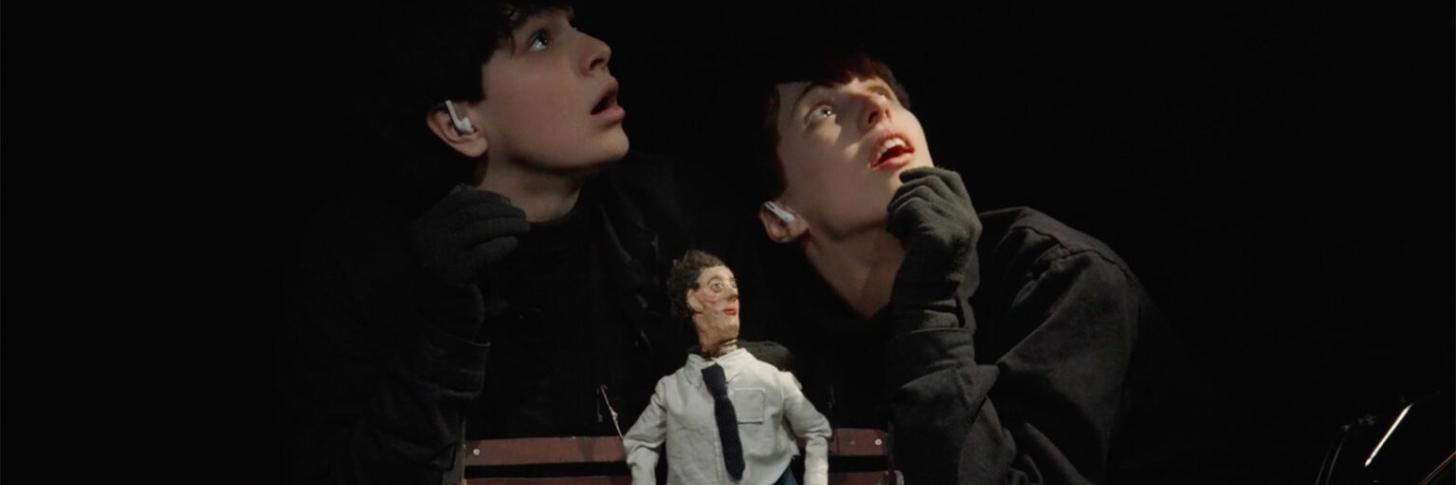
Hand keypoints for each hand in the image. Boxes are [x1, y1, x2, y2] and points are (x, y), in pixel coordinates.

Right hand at [410, 186, 528, 287]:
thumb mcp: (445, 242)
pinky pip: (484, 252)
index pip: (457, 201)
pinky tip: (513, 243)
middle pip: (471, 213)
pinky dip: (501, 245)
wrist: (441, 314)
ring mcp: (440, 254)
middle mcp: (426, 237)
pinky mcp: (454, 272)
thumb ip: (459, 219)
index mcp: (422, 224)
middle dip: (500, 210)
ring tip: (523, 226)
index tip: (506, 200)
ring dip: (506, 224)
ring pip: (479, 229)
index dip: (485, 197)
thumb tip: (494, 197)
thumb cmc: (449, 274)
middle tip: (521, 214)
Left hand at [885, 168, 980, 330]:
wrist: (925, 303)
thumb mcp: (934, 234)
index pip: (953, 179)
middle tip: (893, 213)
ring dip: (898, 206)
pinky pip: (911, 206)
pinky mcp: (939, 232)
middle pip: (932, 181)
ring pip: (919, 192)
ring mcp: (956, 225)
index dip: (928, 172)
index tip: (906, 178)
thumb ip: (934, 210)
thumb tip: (913, 179)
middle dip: (906, 191)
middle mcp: (968, 219)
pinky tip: (895, 234)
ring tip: (895, 228)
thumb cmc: (922, 270)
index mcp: (970, 219)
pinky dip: (897, 217)